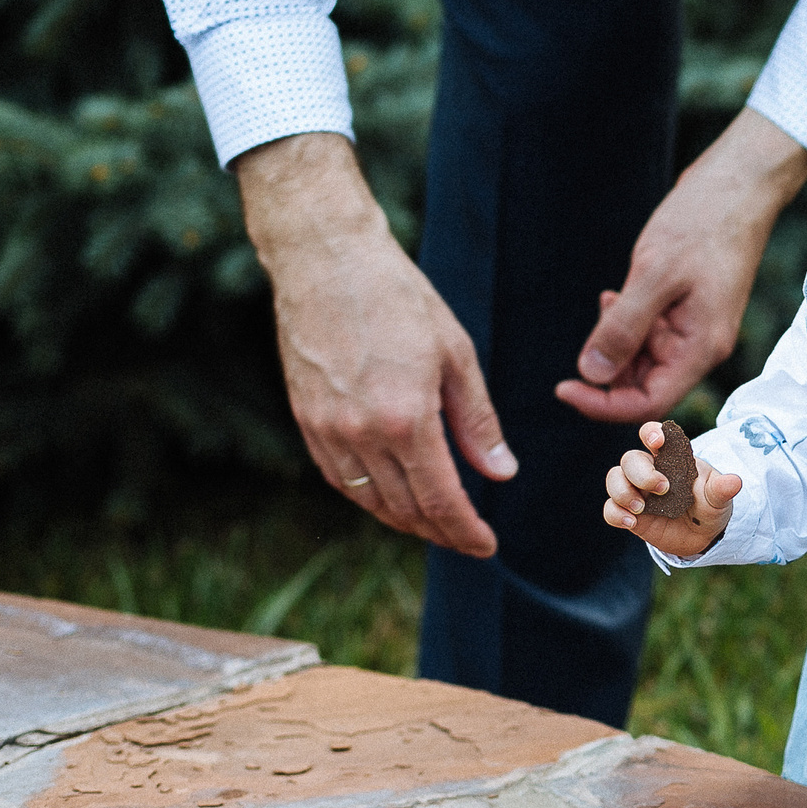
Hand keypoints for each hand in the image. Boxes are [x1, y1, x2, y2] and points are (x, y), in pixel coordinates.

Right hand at [233, 134, 512, 556]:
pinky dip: (368, 497)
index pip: (439, 499)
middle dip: (439, 532)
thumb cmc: (400, 299)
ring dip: (403, 521)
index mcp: (405, 419)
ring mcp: (326, 429)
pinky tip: (391, 497)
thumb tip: (501, 474)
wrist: (326, 262)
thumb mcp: (456, 355)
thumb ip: (477, 422)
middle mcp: (359, 434)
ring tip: (435, 525)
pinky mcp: (305, 419)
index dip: (465, 530)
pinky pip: (339, 478)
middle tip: (467, 540)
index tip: (487, 545)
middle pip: (403, 509)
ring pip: (368, 501)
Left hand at [557, 108, 806, 423]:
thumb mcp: (654, 274)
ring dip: (617, 342)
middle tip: (593, 326)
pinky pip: (650, 335)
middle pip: (645, 386)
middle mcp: (700, 347)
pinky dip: (627, 324)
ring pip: (644, 360)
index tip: (564, 386)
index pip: (648, 403)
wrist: (738, 186)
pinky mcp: (687, 311)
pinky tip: (618, 296)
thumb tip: (591, 373)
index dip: (603, 404)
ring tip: (610, 299)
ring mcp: (695, 329)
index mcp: (700, 348)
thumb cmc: (703, 224)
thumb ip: (623, 327)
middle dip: (609, 368)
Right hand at [601, 421, 741, 557]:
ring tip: (641, 508)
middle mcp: (649, 471)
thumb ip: (722, 489)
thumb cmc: (709, 506)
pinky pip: (610, 509)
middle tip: (662, 489)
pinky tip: (631, 522)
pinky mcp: (629, 513)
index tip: (658, 441)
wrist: (703, 535)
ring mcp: (636, 491)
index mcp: (671, 458)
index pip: (653, 434)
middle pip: (630, 459)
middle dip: (641, 472)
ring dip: (622, 491)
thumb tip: (735, 482)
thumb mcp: (719, 498)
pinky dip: (616, 513)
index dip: (652, 432)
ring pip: (614, 479)